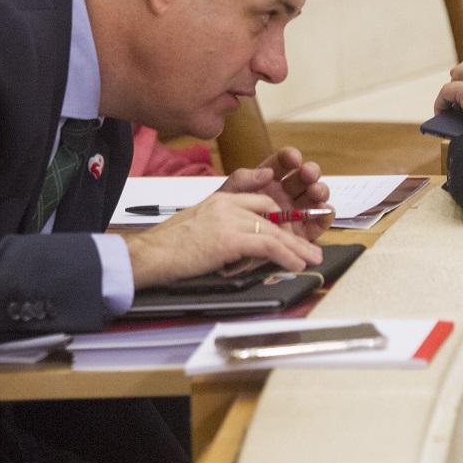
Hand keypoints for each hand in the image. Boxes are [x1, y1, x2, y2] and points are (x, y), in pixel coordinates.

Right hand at [124, 191, 323, 289]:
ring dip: (296, 247)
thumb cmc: (168, 247)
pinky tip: (295, 264)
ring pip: (274, 230)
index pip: (259, 203)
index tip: (289, 234)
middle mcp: (227, 204)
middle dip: (294, 235)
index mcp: (220, 199)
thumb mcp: (198, 228)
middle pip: (271, 216)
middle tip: (310, 248)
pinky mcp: (230, 237)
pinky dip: (286, 255)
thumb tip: (241, 249)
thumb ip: (221, 229)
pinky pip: (267, 244)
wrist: (150, 254)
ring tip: (311, 258)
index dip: (278, 219)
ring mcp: (229, 219)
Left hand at [219, 146, 331, 241]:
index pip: (282, 164)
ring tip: (316, 192)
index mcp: (268, 181)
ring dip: (319, 191)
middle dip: (309, 173)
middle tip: (308, 174)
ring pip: (314, 197)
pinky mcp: (303, 233)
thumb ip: (243, 180)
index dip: (290, 158)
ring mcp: (296, 213)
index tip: (293, 158)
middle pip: (303, 178)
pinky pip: (320, 222)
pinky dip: (326, 215)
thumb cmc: (223, 221)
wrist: (220, 250)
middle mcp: (285, 194)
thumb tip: (267, 173)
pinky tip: (325, 210)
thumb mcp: (228, 196)